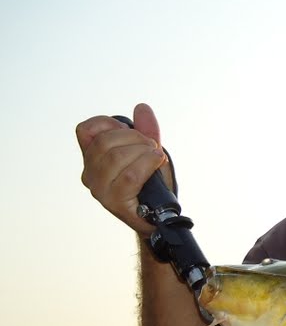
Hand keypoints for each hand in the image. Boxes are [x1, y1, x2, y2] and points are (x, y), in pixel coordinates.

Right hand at [76, 103, 170, 233]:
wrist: (160, 218)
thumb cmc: (152, 186)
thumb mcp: (148, 153)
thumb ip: (145, 131)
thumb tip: (142, 108)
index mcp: (92, 159)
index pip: (85, 130)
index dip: (108, 123)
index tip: (129, 130)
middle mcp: (90, 175)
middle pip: (104, 142)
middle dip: (135, 138)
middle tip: (152, 146)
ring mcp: (100, 190)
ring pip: (116, 157)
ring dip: (143, 151)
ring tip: (156, 155)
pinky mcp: (114, 202)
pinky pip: (129, 176)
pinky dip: (147, 164)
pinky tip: (158, 161)